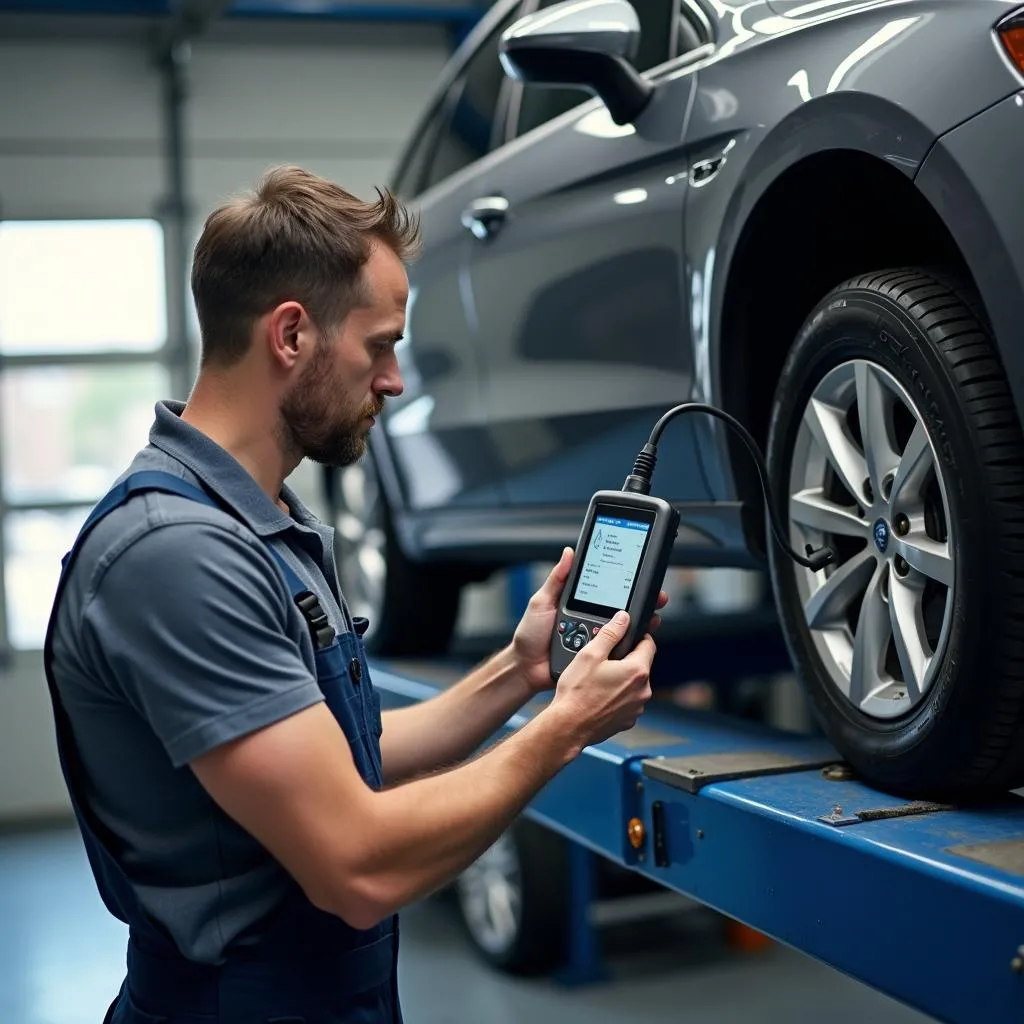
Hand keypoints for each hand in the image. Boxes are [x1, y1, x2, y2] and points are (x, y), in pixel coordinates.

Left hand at [510, 547, 667, 693]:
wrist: (525, 667)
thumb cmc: (530, 635)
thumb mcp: (541, 601)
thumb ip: (557, 579)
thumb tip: (569, 553)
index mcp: (581, 604)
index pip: (607, 591)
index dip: (624, 585)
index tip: (641, 576)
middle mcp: (591, 621)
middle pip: (622, 612)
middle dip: (642, 604)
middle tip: (657, 597)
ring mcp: (595, 640)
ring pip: (623, 632)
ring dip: (641, 624)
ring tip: (653, 617)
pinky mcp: (596, 657)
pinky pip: (615, 652)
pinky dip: (629, 647)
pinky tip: (639, 639)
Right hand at [548, 611, 655, 748]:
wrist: (568, 726)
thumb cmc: (577, 694)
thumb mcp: (591, 654)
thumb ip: (610, 633)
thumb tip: (623, 618)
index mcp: (637, 671)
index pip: (649, 644)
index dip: (637, 637)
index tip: (625, 637)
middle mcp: (643, 691)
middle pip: (641, 665)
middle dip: (625, 660)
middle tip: (604, 661)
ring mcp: (636, 708)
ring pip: (634, 684)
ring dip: (622, 679)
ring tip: (598, 681)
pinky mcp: (628, 720)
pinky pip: (627, 701)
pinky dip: (617, 697)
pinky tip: (599, 696)